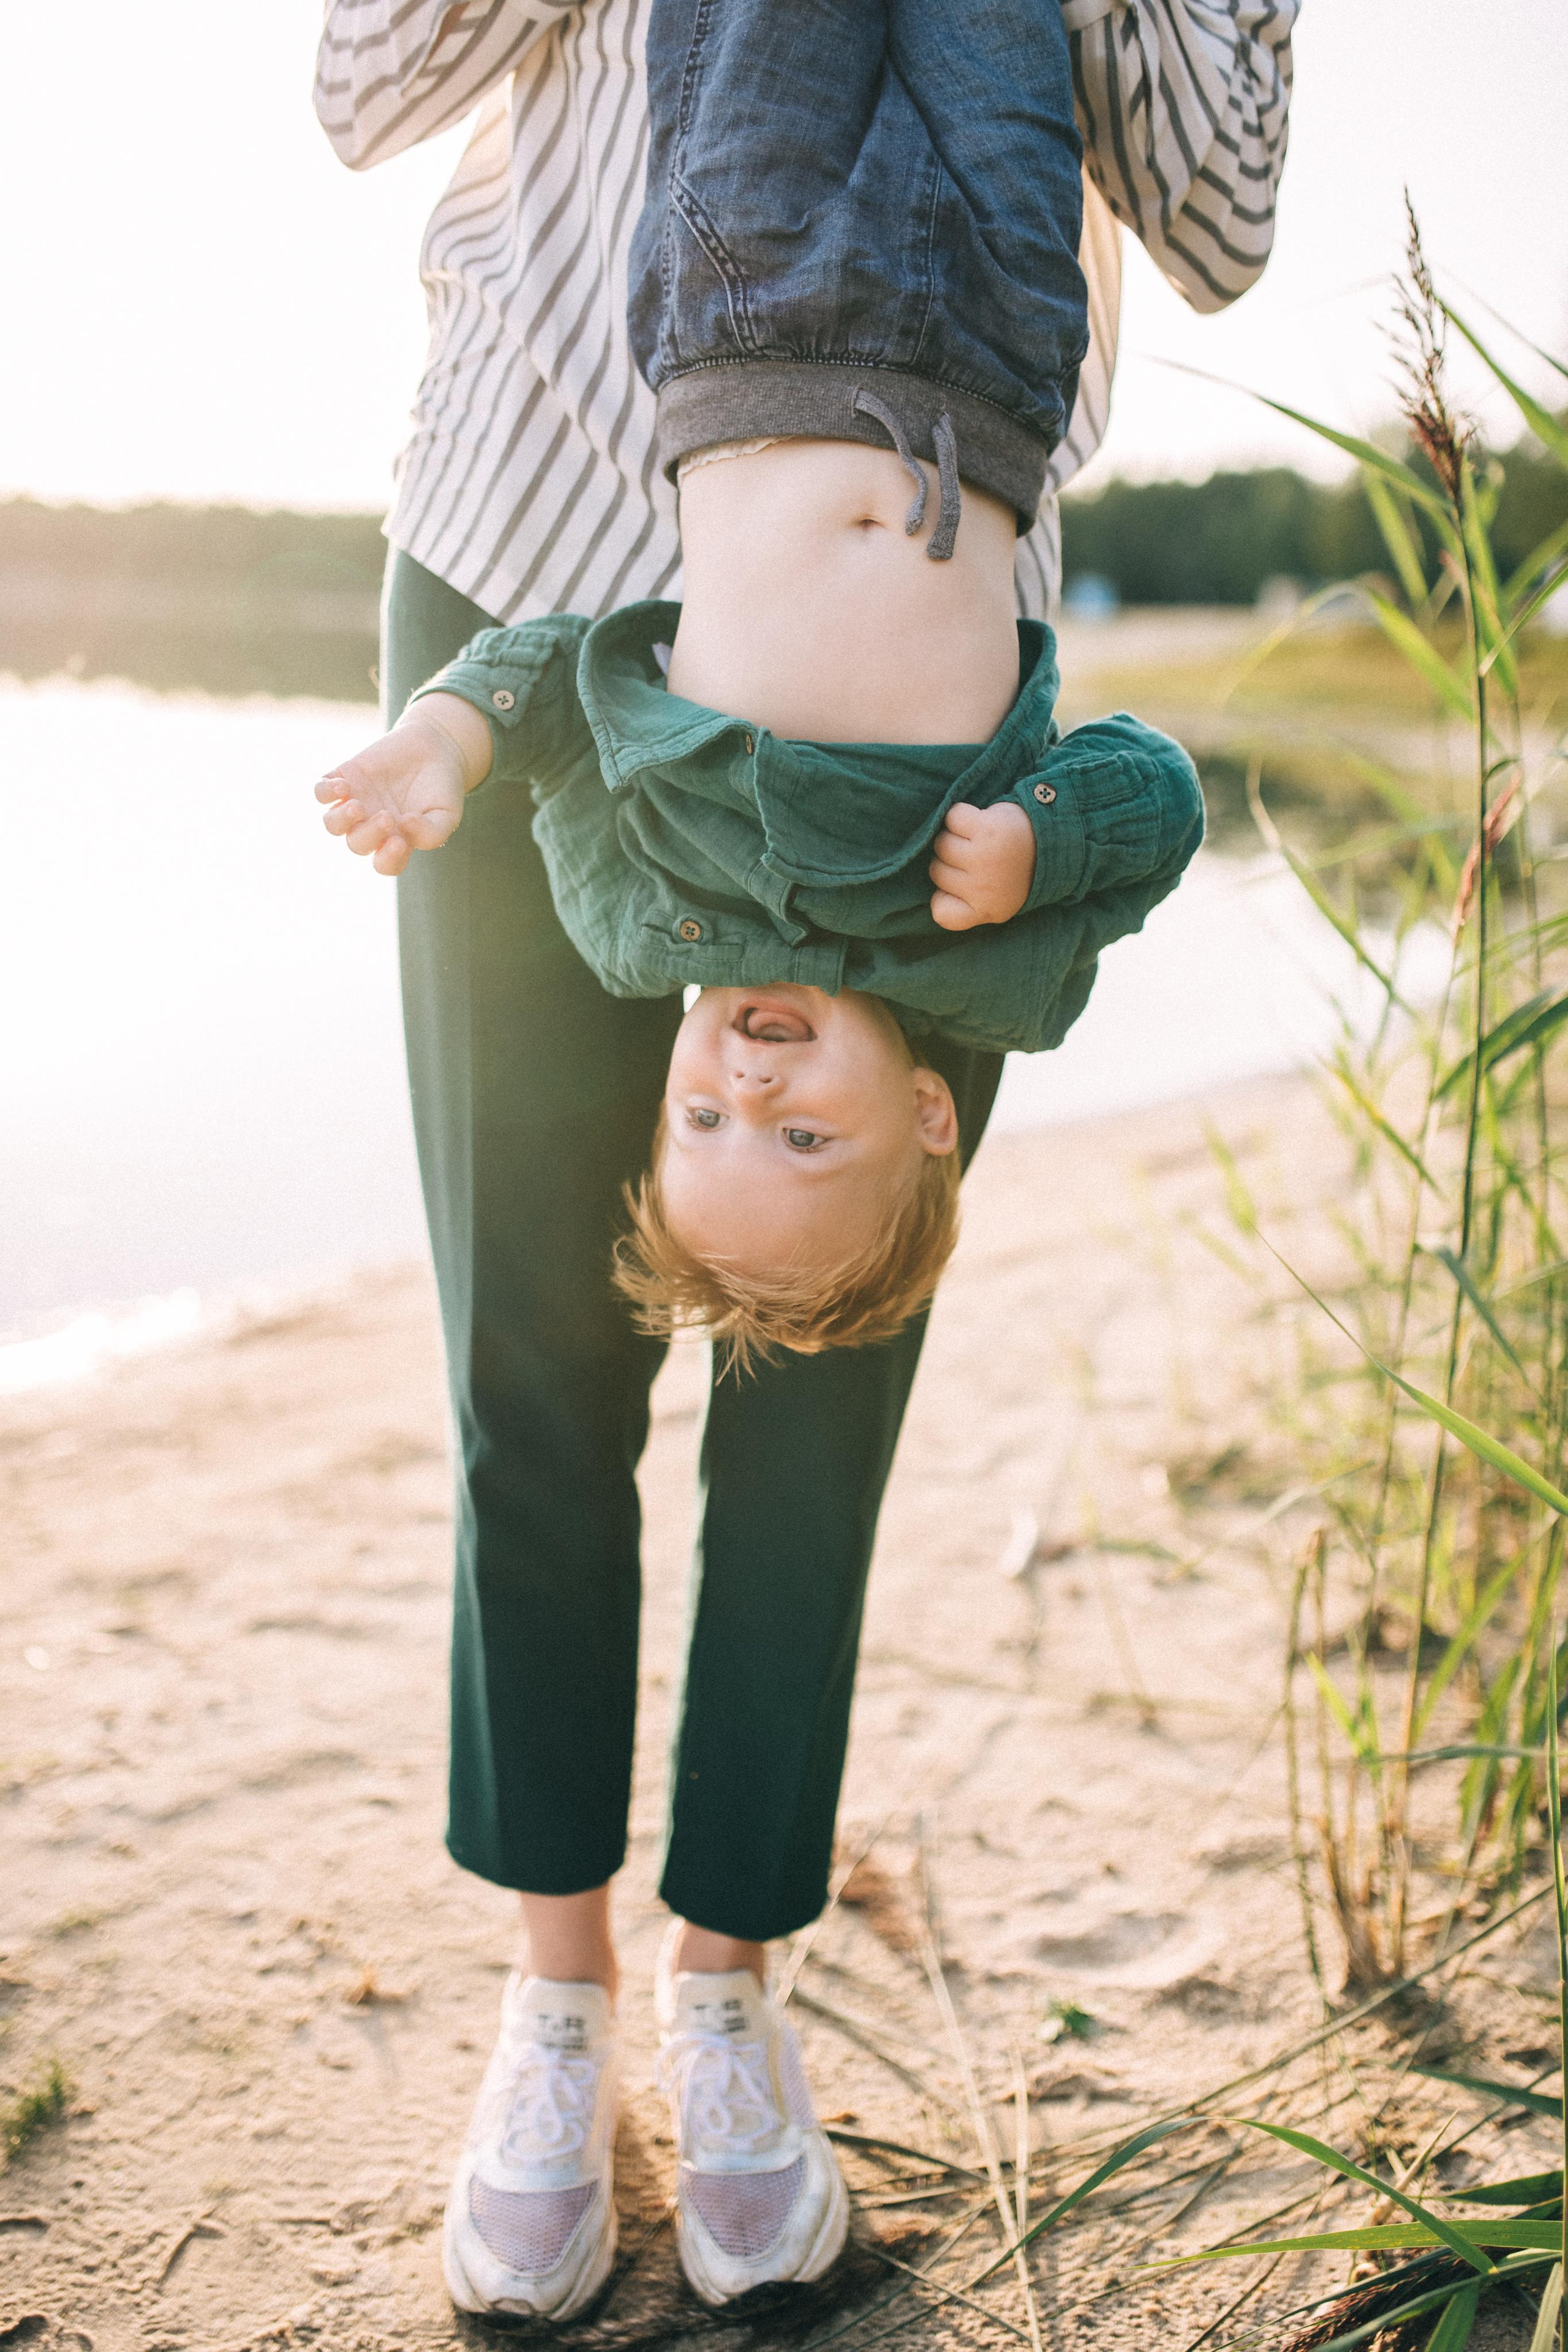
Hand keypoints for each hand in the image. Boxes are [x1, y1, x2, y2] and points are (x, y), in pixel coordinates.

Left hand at [314, 694, 492, 876]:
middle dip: (369, 834)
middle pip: (357, 844)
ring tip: (357, 806)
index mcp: (396, 841)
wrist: (434, 747)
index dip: (388, 859)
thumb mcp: (447, 814)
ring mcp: (356, 803)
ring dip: (340, 819)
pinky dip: (327, 792)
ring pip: (332, 824)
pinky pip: (322, 792)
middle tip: (387, 817)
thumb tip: (402, 828)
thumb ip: (432, 832)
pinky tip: (344, 785)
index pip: (384, 864)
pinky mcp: (345, 778)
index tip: (400, 842)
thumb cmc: (441, 787)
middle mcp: (371, 827)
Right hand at [928, 800, 1036, 930]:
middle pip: (936, 871)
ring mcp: (983, 858)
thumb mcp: (996, 902)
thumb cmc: (1015, 870)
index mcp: (986, 909)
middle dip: (951, 861)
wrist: (1053, 841)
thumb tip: (933, 899)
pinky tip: (978, 822)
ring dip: (954, 835)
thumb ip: (965, 907)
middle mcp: (983, 888)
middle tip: (976, 855)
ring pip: (941, 844)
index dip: (944, 897)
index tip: (963, 888)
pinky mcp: (986, 829)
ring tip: (976, 837)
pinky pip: (952, 818)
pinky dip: (961, 815)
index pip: (941, 912)